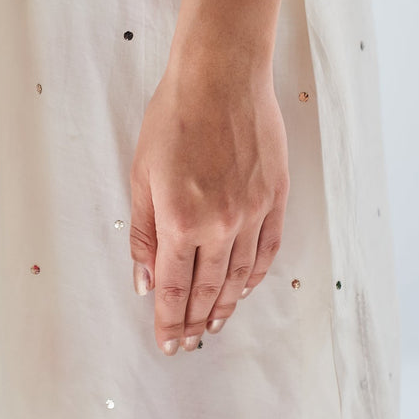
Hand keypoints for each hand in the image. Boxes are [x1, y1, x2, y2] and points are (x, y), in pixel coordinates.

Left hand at [128, 52, 289, 354]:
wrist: (222, 76)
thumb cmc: (176, 115)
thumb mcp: (142, 174)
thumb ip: (144, 233)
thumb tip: (145, 280)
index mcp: (180, 220)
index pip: (173, 288)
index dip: (169, 321)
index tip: (168, 343)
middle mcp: (220, 223)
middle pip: (207, 288)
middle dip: (195, 321)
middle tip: (189, 342)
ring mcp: (253, 211)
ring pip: (240, 275)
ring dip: (226, 305)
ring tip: (214, 323)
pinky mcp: (275, 195)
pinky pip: (268, 247)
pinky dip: (257, 274)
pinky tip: (246, 287)